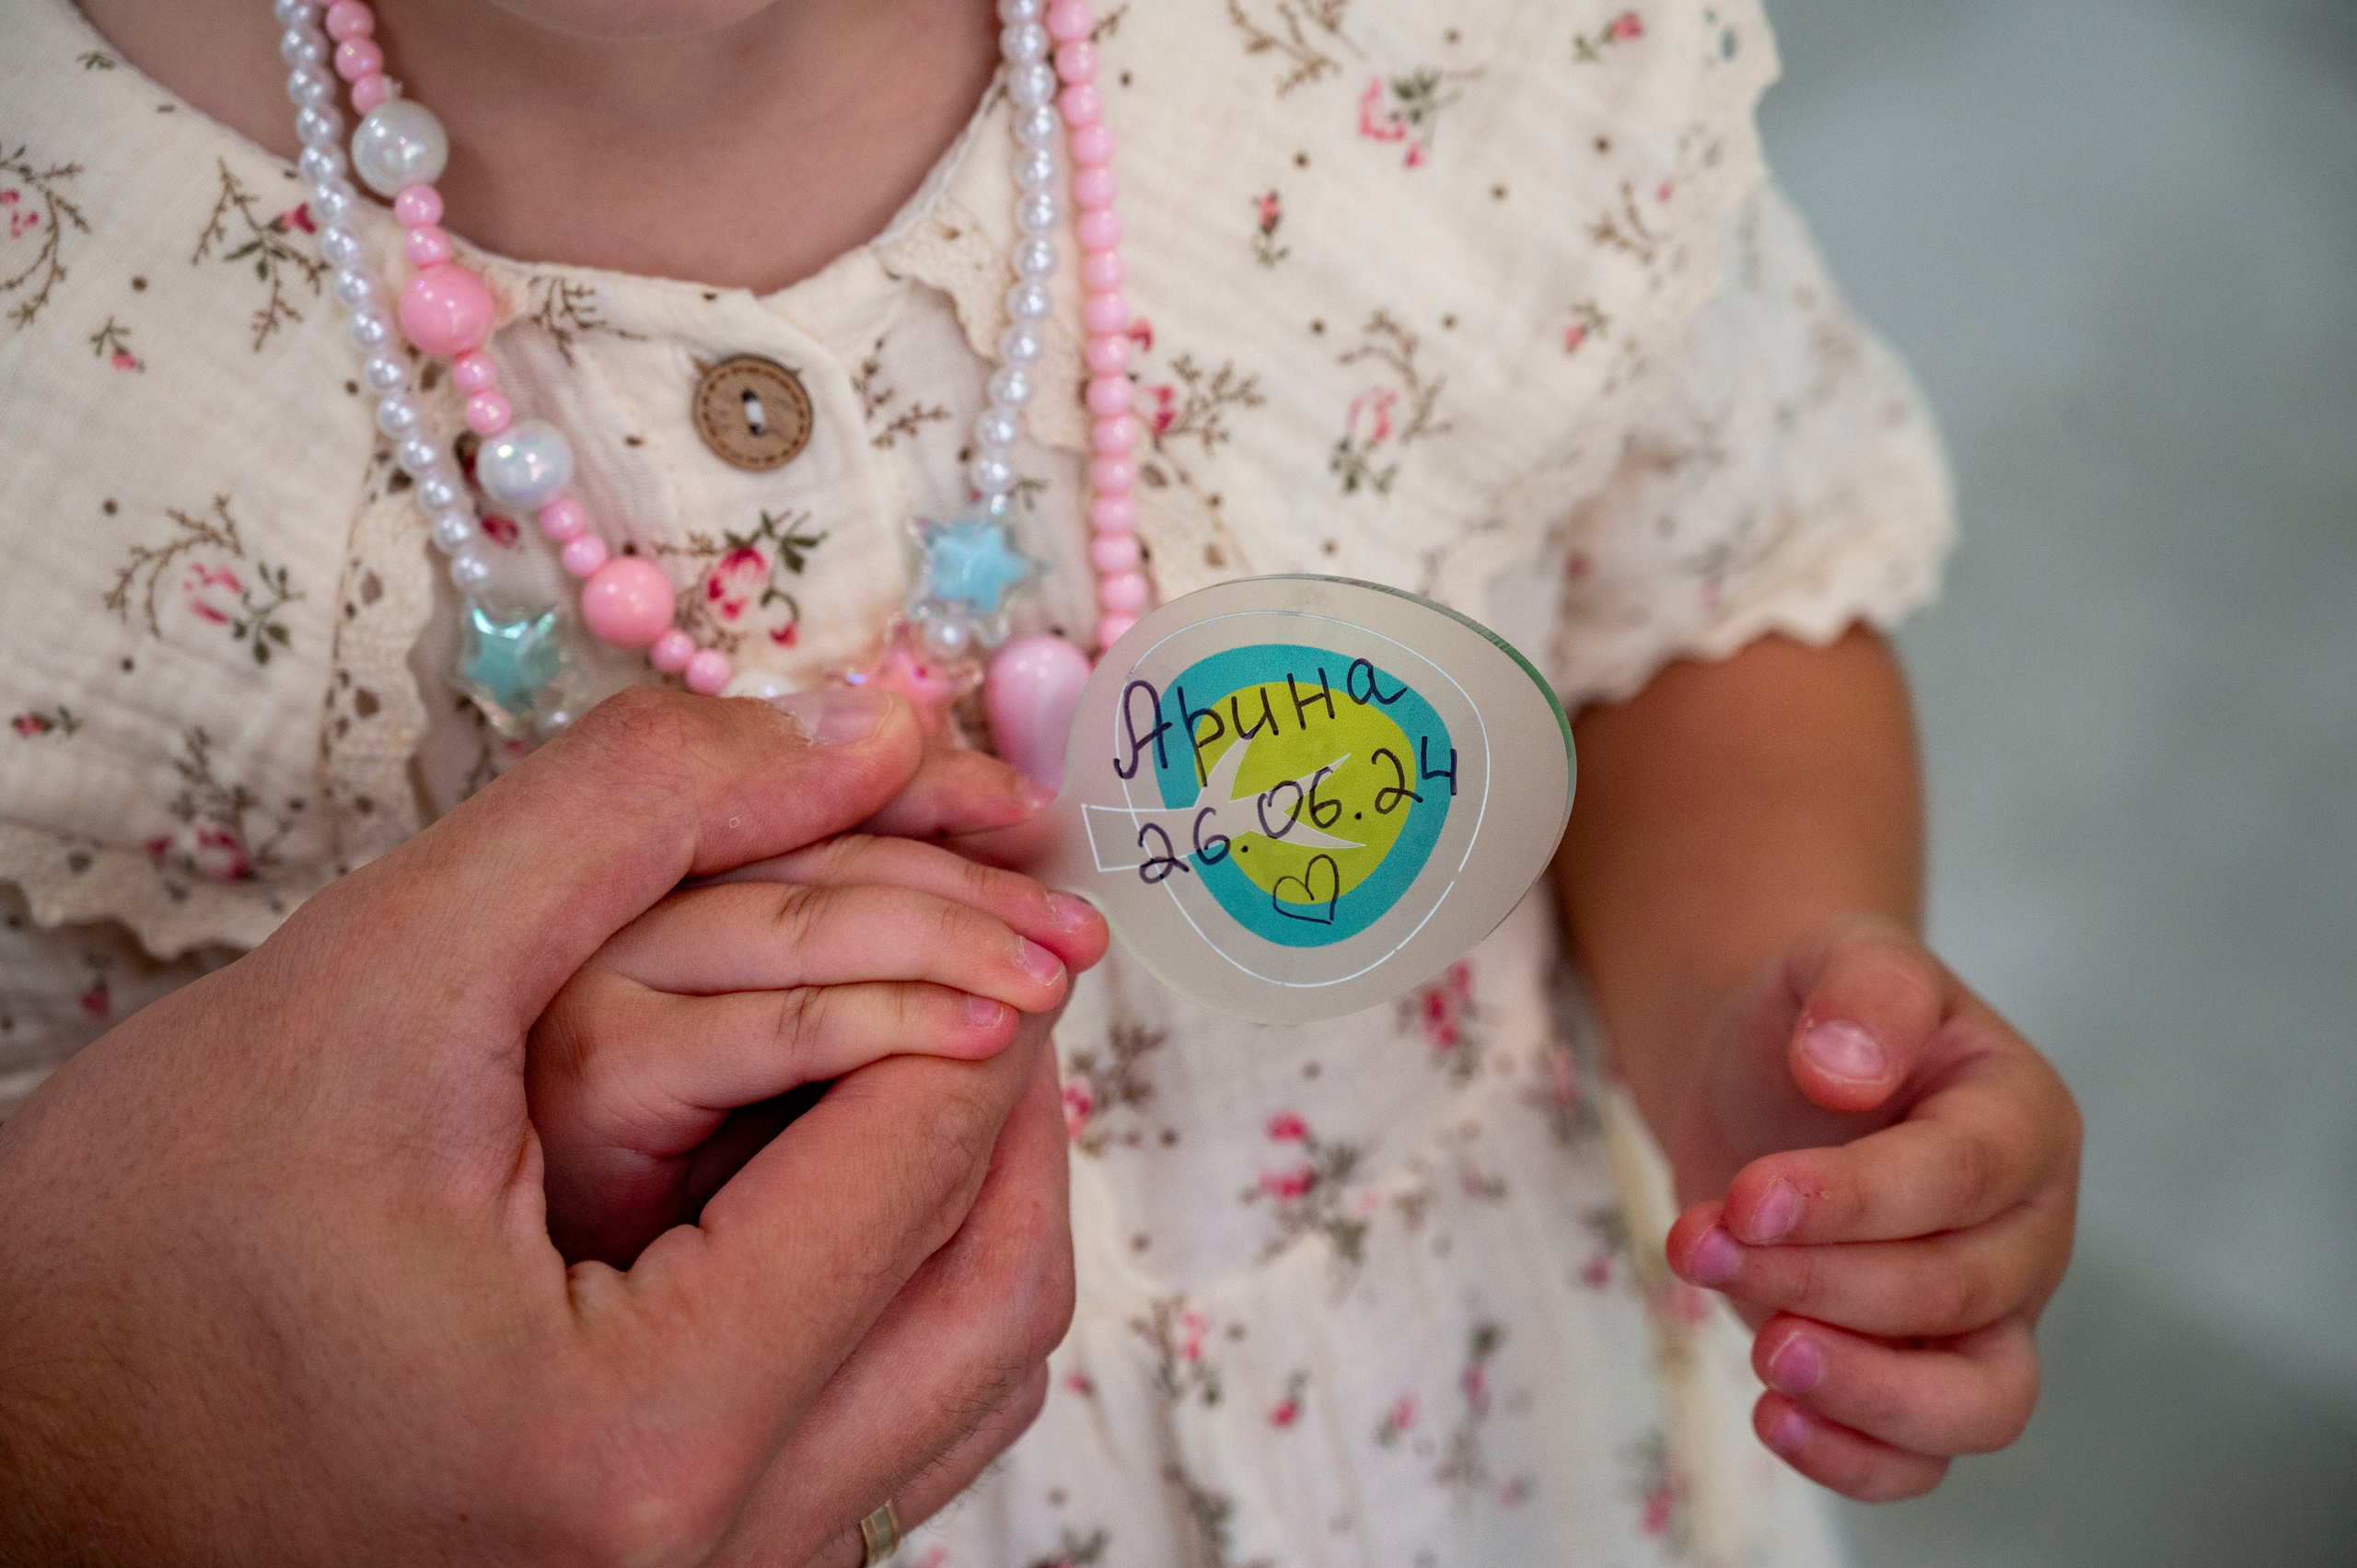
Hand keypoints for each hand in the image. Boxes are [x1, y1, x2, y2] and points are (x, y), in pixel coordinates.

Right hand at [0, 687, 1078, 1566]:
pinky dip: (912, 1278)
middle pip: (997, 1284)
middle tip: (982, 942)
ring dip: (978, 1179)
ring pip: (972, 1373)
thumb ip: (630, 817)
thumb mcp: (375, 986)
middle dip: (1007, 1078)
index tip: (975, 860)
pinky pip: (895, 1430)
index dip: (972, 969)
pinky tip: (840, 1164)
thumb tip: (870, 721)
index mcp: (641, 1431)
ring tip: (916, 1035)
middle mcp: (710, 1556)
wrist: (16, 1464)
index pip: (923, 1151)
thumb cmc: (135, 1264)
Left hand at [1659, 916, 2081, 1500]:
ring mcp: (1984, 1315)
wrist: (1773, 1073)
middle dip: (1819, 1276)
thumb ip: (1862, 990)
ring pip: (1977, 1404)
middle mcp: (2024, 1230)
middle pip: (1956, 1289)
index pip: (1964, 1175)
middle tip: (1703, 1243)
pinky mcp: (1920, 1372)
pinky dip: (1857, 1459)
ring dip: (1865, 1392)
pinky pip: (1923, 1456)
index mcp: (2023, 1119)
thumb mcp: (1842, 956)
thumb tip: (1842, 1070)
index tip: (1747, 1198)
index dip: (1855, 1198)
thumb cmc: (1821, 1018)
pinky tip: (1774, 1416)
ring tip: (1764, 1356)